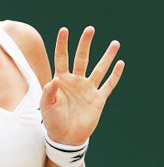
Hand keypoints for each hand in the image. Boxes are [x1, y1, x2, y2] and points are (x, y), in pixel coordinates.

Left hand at [41, 26, 124, 144]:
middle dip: (85, 44)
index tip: (64, 30)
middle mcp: (75, 81)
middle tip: (90, 29)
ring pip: (99, 68)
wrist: (65, 136)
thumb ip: (49, 93)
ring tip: (114, 43)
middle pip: (82, 58)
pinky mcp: (98, 99)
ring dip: (107, 56)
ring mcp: (88, 88)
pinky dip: (115, 75)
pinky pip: (108, 85)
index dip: (62, 44)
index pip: (62, 58)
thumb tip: (54, 80)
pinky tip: (121, 64)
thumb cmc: (52, 120)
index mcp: (61, 80)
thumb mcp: (46, 106)